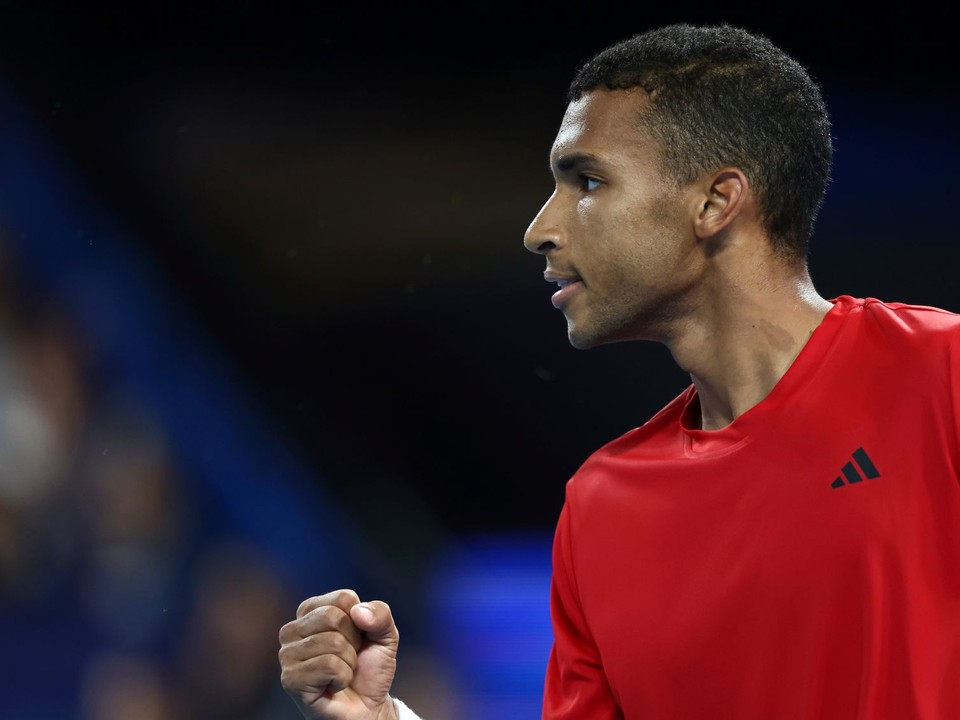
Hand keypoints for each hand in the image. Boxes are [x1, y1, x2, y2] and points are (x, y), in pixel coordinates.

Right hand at [279, 589, 399, 719]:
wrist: (367, 708)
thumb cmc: (369, 669)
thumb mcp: (385, 636)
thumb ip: (380, 614)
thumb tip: (358, 611)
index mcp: (311, 610)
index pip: (343, 598)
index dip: (361, 620)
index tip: (358, 638)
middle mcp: (292, 630)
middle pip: (334, 617)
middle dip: (353, 641)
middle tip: (350, 658)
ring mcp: (287, 655)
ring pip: (332, 643)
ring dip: (349, 662)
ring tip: (342, 673)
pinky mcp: (290, 679)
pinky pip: (329, 666)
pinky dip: (342, 677)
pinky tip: (334, 685)